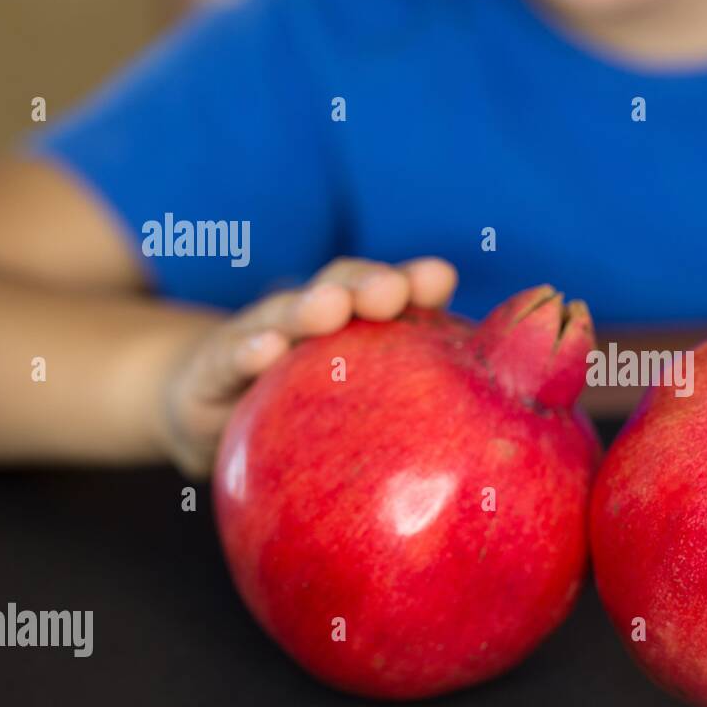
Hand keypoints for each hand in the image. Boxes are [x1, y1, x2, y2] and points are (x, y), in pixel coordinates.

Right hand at [156, 256, 456, 477]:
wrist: (206, 413)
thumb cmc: (306, 414)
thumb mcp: (358, 404)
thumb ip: (417, 395)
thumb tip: (501, 427)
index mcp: (352, 325)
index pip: (386, 292)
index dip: (412, 281)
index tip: (439, 278)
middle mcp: (306, 319)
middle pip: (338, 288)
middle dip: (366, 284)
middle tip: (391, 291)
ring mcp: (255, 339)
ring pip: (283, 314)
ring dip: (308, 308)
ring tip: (329, 309)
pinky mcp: (209, 372)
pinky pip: (226, 362)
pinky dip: (245, 352)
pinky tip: (263, 353)